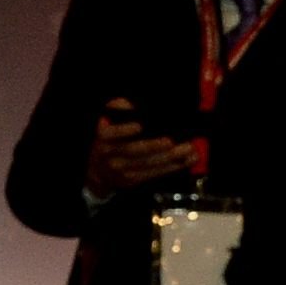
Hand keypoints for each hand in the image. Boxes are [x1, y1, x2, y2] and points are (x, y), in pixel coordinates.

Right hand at [82, 97, 197, 197]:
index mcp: (103, 138)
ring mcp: (121, 169)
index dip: (124, 130)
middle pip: (134, 151)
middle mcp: (110, 155)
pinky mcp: (132, 180)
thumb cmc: (108, 140)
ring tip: (187, 149)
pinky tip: (184, 161)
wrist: (98, 170)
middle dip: (155, 146)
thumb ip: (117, 109)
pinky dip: (171, 167)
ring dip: (170, 158)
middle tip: (172, 140)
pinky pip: (154, 174)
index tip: (139, 125)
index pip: (111, 134)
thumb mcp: (106, 122)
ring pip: (148, 164)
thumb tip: (132, 105)